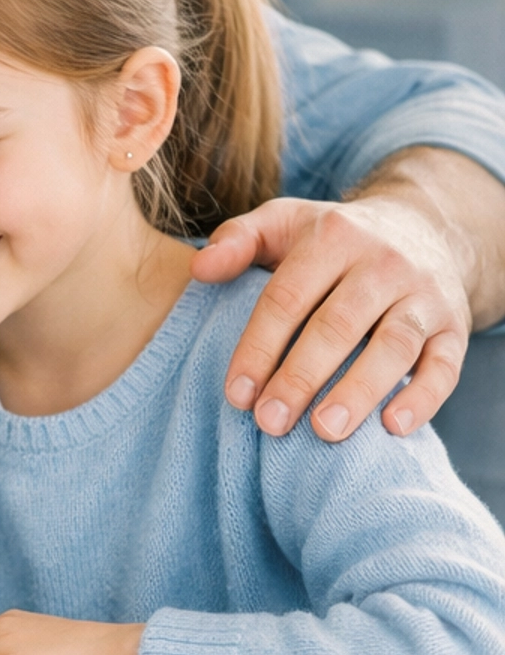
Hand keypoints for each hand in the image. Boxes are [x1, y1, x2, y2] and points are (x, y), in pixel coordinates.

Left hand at [194, 173, 473, 441]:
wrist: (423, 227)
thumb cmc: (334, 238)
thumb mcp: (284, 222)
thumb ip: (237, 240)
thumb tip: (200, 270)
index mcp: (332, 239)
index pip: (288, 298)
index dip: (259, 348)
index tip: (237, 395)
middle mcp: (383, 263)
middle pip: (337, 326)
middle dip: (301, 378)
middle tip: (270, 422)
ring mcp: (423, 295)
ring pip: (393, 346)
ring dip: (358, 392)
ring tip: (324, 432)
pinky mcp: (454, 326)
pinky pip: (445, 365)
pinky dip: (423, 398)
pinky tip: (393, 428)